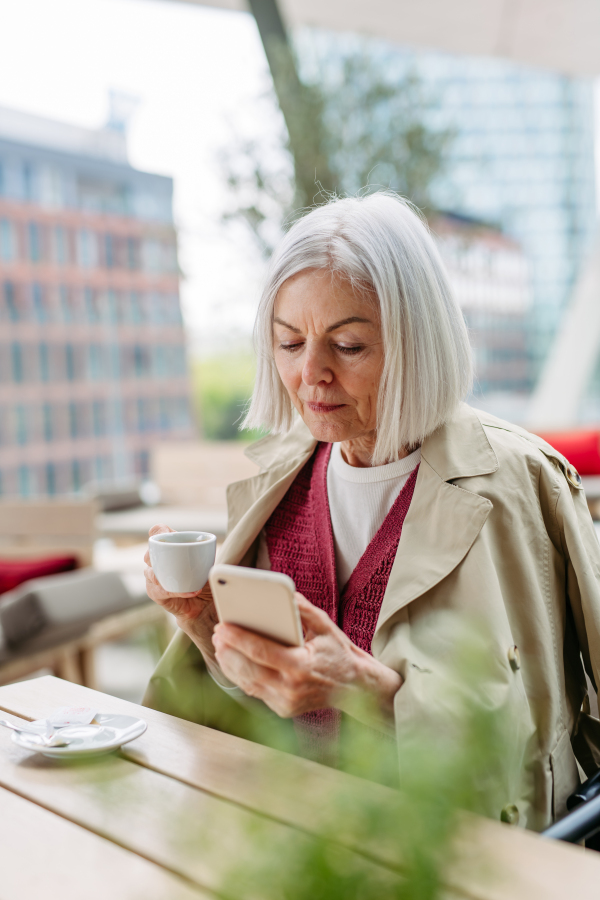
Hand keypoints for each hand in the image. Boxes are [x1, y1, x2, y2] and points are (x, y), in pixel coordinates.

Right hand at [144, 524, 217, 659]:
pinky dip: (176, 591)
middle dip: (155, 554)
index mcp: (170, 547)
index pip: (158, 532)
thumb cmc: (205, 578)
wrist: (205, 604)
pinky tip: (192, 592)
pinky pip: (160, 591)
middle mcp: (158, 561)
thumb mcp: (209, 562)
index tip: (166, 532)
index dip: (159, 531)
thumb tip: (214, 546)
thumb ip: (210, 553)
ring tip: (180, 578)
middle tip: (170, 558)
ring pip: (149, 572)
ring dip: (163, 574)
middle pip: (149, 553)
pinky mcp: (156, 593)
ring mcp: (154, 577)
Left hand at [211, 594, 401, 720]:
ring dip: (230, 664)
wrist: (355, 688)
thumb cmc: (339, 652)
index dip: (239, 638)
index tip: (223, 626)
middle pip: (249, 669)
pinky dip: (242, 675)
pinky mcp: (282, 709)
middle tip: (218, 633)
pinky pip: (255, 691)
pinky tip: (233, 661)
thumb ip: (302, 609)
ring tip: (221, 645)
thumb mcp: (325, 626)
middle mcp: (291, 688)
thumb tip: (281, 593)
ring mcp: (285, 702)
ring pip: (248, 682)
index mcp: (301, 667)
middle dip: (229, 650)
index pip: (262, 651)